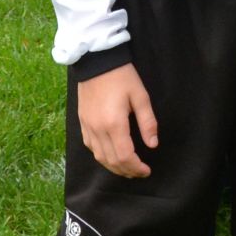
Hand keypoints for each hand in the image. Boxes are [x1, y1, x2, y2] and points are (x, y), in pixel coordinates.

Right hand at [77, 63, 156, 178]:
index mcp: (114, 124)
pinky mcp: (82, 123)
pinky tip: (111, 156)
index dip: (136, 167)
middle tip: (139, 173)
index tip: (147, 170)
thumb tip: (153, 144)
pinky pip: (91, 147)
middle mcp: (98, 129)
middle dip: (127, 171)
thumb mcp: (140, 96)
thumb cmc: (122, 77)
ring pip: (99, 157)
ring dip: (113, 167)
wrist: (96, 61)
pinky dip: (102, 157)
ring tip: (127, 169)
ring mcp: (87, 127)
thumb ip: (148, 122)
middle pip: (111, 161)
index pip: (125, 156)